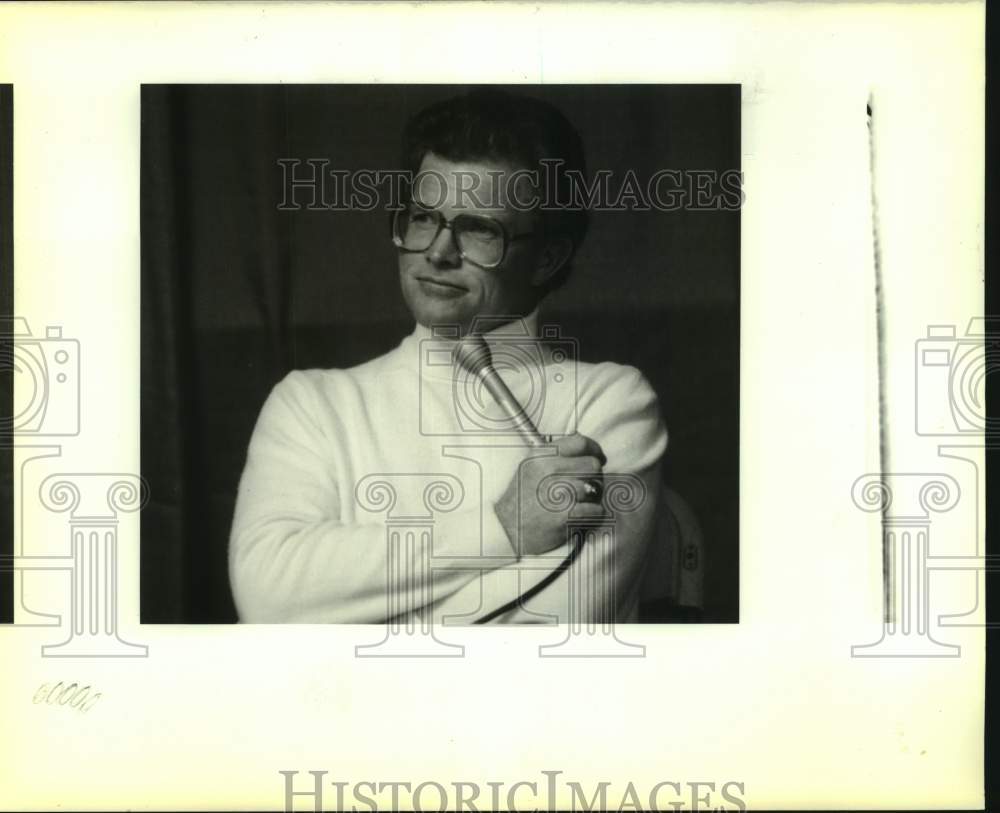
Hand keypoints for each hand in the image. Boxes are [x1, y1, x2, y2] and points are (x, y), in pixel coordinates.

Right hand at [493, 432, 606, 555]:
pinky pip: (596, 509)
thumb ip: (556, 455)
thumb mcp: (530, 466)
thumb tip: (588, 449)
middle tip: (585, 489)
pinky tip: (581, 517)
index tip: (599, 459)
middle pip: (593, 465)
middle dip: (594, 477)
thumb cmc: (522, 499)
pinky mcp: (565, 515)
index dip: (596, 450)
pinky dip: (593, 515)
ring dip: (593, 498)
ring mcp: (558, 492)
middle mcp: (549, 469)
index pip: (581, 442)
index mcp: (542, 454)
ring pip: (596, 488)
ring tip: (578, 504)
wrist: (506, 530)